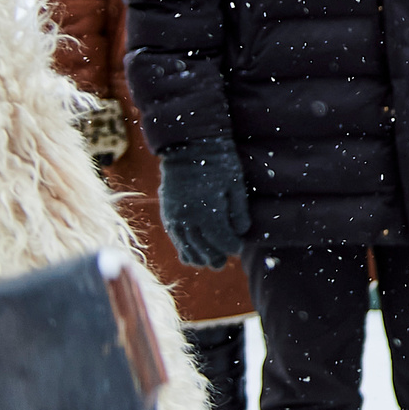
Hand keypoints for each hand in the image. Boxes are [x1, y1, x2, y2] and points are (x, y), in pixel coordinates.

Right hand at [159, 145, 250, 268]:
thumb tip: (241, 232)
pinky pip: (175, 238)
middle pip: (202, 248)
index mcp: (207, 212)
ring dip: (198, 256)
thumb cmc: (219, 163)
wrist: (189, 147)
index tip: (238, 248)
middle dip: (215, 257)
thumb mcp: (235, 185)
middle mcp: (187, 218)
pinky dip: (184, 248)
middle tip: (224, 262)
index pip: (221, 240)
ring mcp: (174, 217)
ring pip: (186, 247)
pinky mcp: (167, 214)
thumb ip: (238, 211)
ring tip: (209, 261)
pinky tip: (192, 253)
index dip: (231, 247)